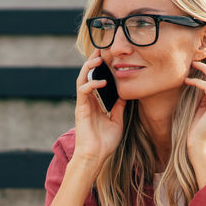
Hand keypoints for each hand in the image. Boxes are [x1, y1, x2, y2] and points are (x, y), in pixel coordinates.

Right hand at [71, 50, 125, 171]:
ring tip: (98, 58)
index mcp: (96, 103)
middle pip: (88, 75)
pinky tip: (101, 81)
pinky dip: (91, 83)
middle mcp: (88, 101)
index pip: (97, 79)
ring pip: (82, 79)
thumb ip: (119, 106)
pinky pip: (83, 91)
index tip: (109, 56)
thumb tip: (124, 94)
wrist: (95, 156)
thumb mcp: (117, 120)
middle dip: (93, 61)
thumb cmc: (105, 142)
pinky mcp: (81, 109)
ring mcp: (83, 104)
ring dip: (89, 67)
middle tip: (101, 49)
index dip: (101, 67)